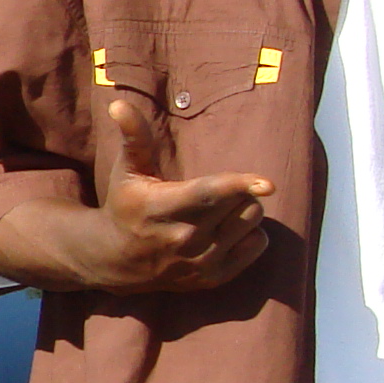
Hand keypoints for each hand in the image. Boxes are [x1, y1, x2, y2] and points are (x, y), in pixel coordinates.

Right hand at [0, 90, 275, 294]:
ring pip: (251, 224)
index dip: (238, 186)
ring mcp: (199, 263)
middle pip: (240, 205)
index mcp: (160, 209)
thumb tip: (118, 104)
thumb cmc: (126, 205)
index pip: (207, 195)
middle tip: (220, 190)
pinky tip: (228, 230)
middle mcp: (182, 239)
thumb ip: (133, 136)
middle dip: (240, 190)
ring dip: (246, 210)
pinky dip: (251, 234)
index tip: (267, 183)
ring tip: (223, 209)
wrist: (115, 260)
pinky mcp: (212, 278)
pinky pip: (256, 247)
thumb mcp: (127, 170)